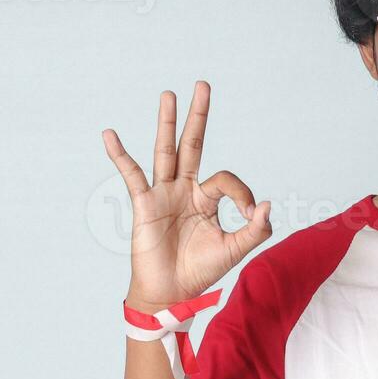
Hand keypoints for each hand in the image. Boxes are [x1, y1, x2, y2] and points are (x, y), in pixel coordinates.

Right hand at [102, 81, 271, 311]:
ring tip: (168, 94)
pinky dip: (120, 155)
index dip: (243, 193)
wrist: (172, 293)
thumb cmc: (201, 271)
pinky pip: (131, 175)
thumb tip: (268, 204)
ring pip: (165, 151)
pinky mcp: (144, 204)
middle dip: (198, 116)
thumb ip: (255, 229)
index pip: (226, 179)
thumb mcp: (236, 250)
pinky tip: (110, 134)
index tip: (251, 213)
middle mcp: (184, 189)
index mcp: (206, 198)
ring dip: (167, 123)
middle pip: (192, 144)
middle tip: (204, 84)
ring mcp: (163, 194)